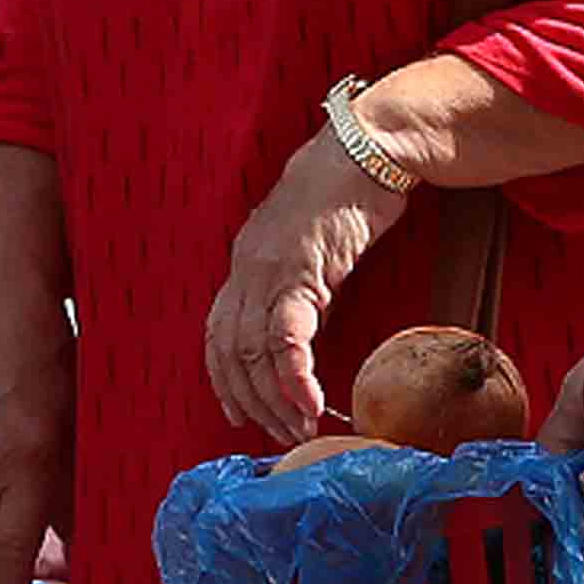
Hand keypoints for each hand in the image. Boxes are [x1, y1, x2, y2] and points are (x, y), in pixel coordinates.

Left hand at [203, 137, 393, 445]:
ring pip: (253, 351)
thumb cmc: (346, 196)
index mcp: (244, 265)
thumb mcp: (311, 247)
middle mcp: (245, 270)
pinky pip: (287, 336)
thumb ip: (299, 283)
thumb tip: (305, 322)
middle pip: (230, 352)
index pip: (217, 334)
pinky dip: (294, 375)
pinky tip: (310, 400)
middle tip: (279, 433)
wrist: (365, 150)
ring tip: (299, 428)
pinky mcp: (299, 269)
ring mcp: (267, 269)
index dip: (223, 378)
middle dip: (252, 400)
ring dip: (275, 397)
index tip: (240, 412)